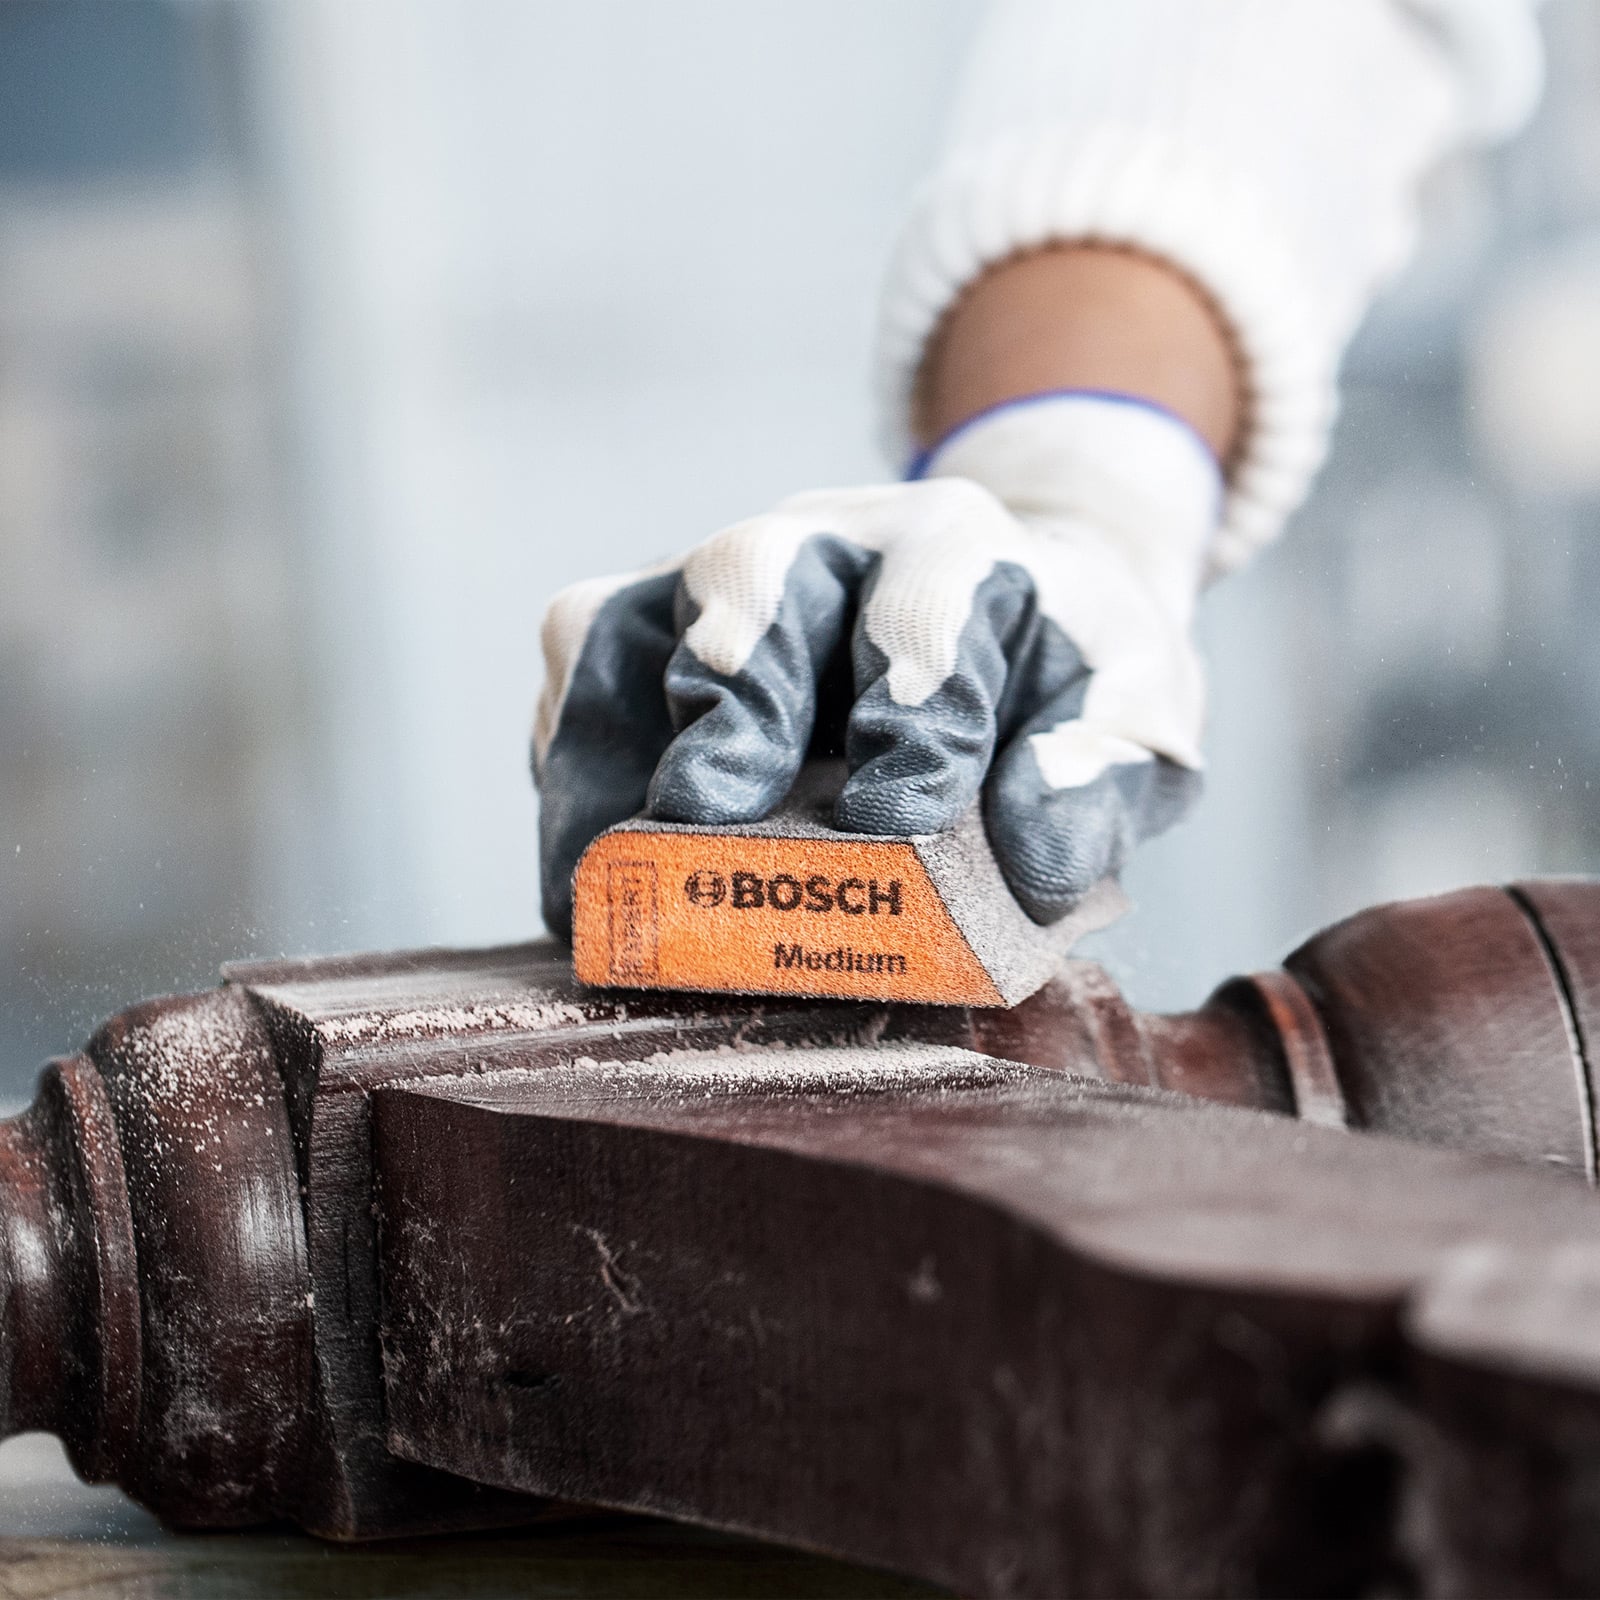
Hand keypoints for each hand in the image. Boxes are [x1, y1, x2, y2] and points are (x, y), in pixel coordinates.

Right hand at [533, 392, 1218, 939]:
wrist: (1003, 607)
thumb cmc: (1057, 671)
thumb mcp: (1132, 710)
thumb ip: (1103, 772)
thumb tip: (1030, 857)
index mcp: (955, 546)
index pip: (926, 610)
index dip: (912, 715)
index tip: (900, 820)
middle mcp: (823, 538)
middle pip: (753, 573)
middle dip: (735, 694)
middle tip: (713, 810)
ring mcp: (719, 574)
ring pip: (632, 612)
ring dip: (619, 739)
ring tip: (618, 859)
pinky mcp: (646, 623)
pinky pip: (577, 666)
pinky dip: (572, 764)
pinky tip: (591, 858)